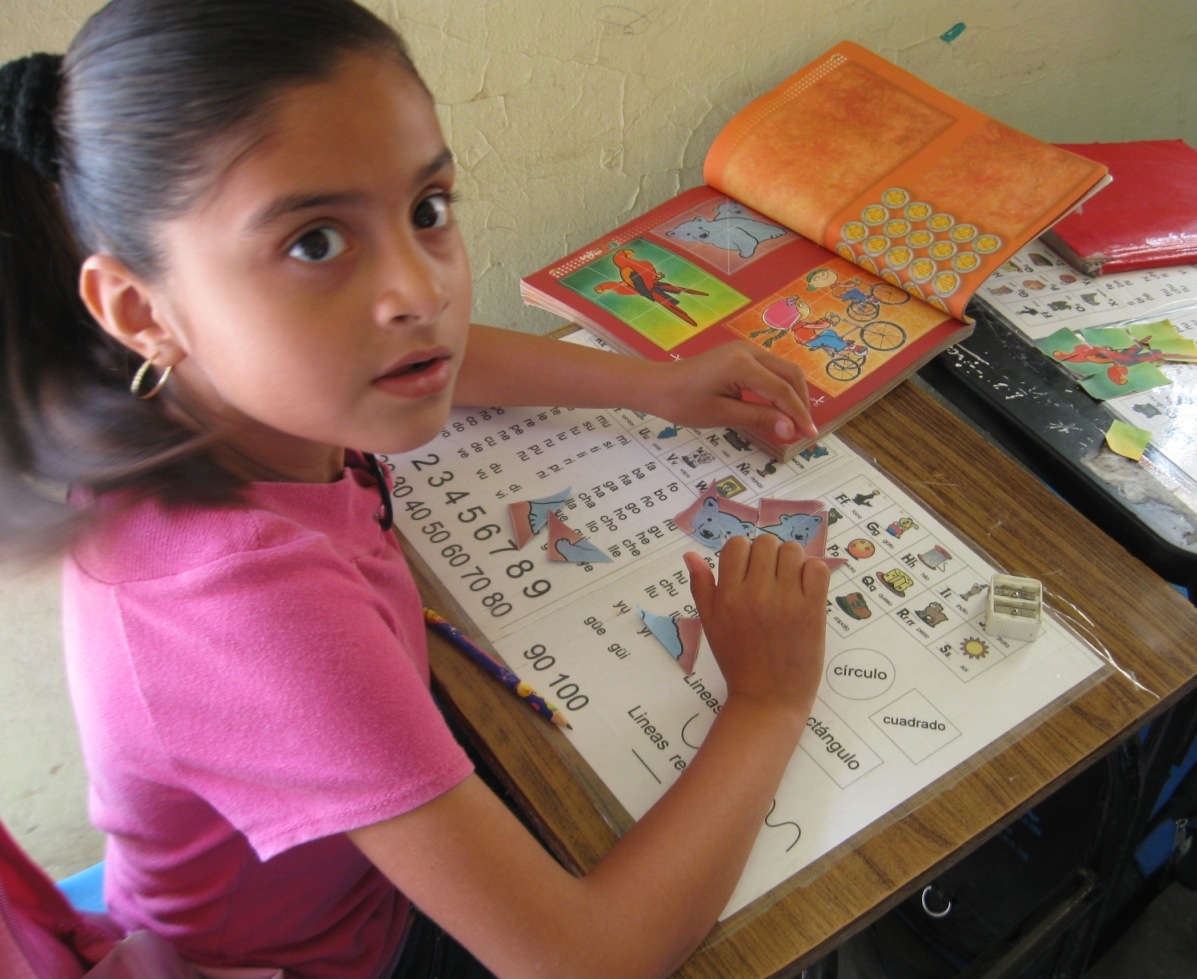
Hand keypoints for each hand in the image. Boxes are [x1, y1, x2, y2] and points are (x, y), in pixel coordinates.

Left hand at [647, 341, 817, 443]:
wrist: (658, 385)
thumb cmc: (684, 403)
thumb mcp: (722, 415)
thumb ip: (760, 418)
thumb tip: (791, 429)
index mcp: (742, 365)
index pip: (782, 390)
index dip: (799, 414)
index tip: (809, 435)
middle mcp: (749, 351)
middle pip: (790, 374)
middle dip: (801, 402)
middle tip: (804, 431)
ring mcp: (746, 350)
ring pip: (784, 370)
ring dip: (794, 394)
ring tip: (795, 422)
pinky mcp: (742, 354)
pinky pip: (771, 369)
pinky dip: (781, 388)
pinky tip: (780, 408)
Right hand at [683, 535, 828, 727]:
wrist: (767, 699)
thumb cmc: (737, 662)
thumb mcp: (710, 625)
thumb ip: (701, 587)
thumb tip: (690, 555)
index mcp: (727, 596)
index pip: (736, 545)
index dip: (744, 553)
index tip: (750, 571)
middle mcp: (755, 593)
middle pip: (766, 543)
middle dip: (768, 555)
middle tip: (771, 578)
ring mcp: (786, 601)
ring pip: (792, 551)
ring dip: (791, 561)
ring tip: (789, 583)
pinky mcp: (812, 610)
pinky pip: (817, 568)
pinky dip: (813, 572)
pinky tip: (806, 589)